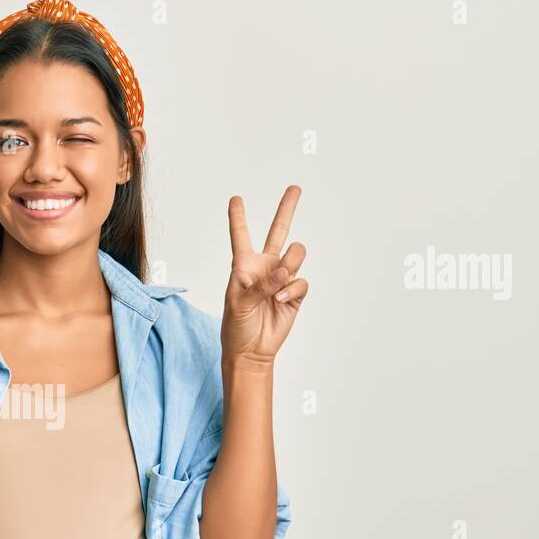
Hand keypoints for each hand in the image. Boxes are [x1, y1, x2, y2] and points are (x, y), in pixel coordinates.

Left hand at [221, 185, 310, 365]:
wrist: (252, 350)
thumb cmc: (236, 326)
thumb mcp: (238, 303)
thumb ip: (260, 285)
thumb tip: (283, 272)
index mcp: (243, 265)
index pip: (241, 236)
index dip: (238, 217)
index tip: (236, 198)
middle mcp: (265, 267)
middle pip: (278, 231)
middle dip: (287, 208)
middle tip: (295, 188)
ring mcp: (282, 278)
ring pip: (295, 253)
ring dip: (290, 263)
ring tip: (278, 284)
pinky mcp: (295, 292)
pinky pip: (302, 280)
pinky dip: (292, 289)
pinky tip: (281, 299)